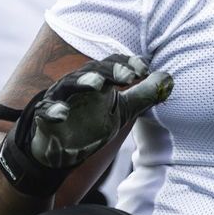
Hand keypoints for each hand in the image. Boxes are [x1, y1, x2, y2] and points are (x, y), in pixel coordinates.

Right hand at [0, 54, 171, 194]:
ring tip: (97, 85)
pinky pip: (46, 111)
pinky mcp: (45, 118)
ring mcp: (60, 99)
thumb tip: (169, 78)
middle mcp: (78, 85)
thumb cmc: (90, 124)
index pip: (113, 64)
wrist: (60, 150)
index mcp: (98, 81)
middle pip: (94, 70)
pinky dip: (54, 111)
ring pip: (69, 85)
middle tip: (130, 77)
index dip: (128, 64)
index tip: (144, 72)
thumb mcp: (122, 110)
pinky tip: (63, 114)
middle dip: (111, 71)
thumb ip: (144, 94)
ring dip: (83, 82)